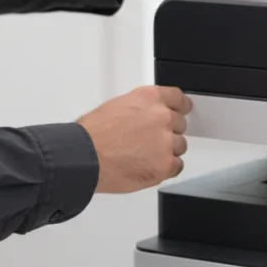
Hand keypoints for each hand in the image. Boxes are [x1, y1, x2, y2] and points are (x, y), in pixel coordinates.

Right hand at [77, 86, 192, 193]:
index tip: (182, 110)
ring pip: (179, 146)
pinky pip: (177, 166)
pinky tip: (148, 166)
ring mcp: (166, 142)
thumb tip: (148, 117)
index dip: (180, 107)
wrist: (84, 158)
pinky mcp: (166, 165)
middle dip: (167, 132)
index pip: (178, 98)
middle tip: (148, 140)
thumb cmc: (92, 135)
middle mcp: (162, 117)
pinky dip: (166, 168)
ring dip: (166, 151)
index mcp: (150, 98)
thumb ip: (141, 109)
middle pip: (180, 124)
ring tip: (142, 155)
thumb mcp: (117, 106)